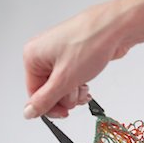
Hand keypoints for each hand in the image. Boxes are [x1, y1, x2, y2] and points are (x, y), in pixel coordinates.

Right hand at [23, 0, 132, 118]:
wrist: (115, 28)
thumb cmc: (90, 43)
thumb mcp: (64, 80)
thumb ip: (45, 100)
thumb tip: (28, 112)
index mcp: (33, 57)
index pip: (34, 94)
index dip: (50, 107)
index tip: (64, 113)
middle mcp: (43, 54)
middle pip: (49, 92)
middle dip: (65, 97)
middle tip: (76, 90)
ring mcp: (58, 55)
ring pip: (62, 87)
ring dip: (74, 92)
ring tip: (83, 84)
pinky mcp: (72, 57)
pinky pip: (71, 80)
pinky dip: (79, 85)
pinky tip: (87, 83)